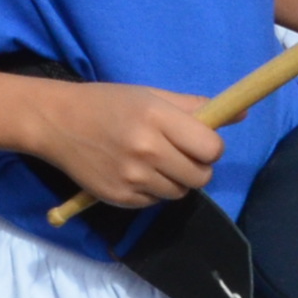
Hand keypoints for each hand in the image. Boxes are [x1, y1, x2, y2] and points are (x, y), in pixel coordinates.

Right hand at [19, 81, 221, 211]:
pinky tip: (135, 172)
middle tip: (177, 153)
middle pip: (200, 176)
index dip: (210, 147)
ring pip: (180, 192)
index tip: (198, 142)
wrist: (56, 122)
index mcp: (157, 117)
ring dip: (175, 180)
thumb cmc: (107, 103)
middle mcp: (146, 150)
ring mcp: (132, 177)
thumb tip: (241, 114)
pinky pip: (155, 202)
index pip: (211, 148)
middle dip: (196, 166)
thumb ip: (194, 106)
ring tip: (153, 162)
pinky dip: (152, 190)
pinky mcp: (120, 198)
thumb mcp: (150, 95)